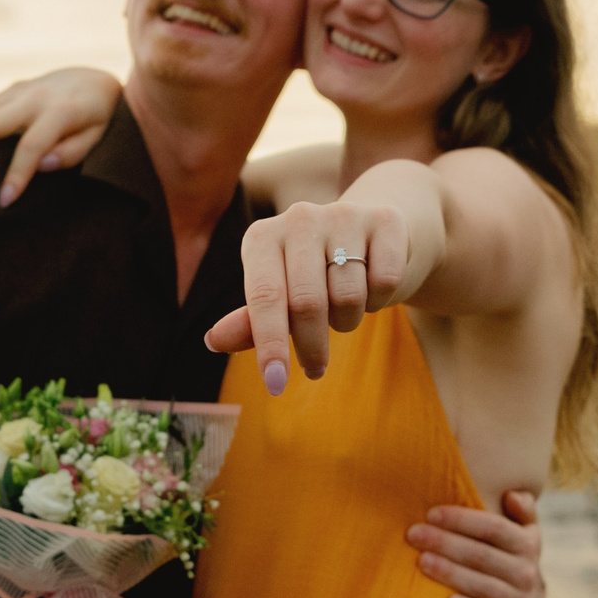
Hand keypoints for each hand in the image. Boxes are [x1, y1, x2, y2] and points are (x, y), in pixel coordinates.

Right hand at [0, 68, 122, 207]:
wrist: (96, 80)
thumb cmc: (102, 118)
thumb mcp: (101, 136)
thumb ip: (74, 151)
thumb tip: (41, 165)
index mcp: (61, 111)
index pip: (34, 145)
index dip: (18, 173)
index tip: (3, 200)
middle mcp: (35, 97)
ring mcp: (19, 91)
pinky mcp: (9, 92)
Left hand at [206, 200, 407, 392]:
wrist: (373, 235)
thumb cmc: (315, 275)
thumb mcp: (279, 296)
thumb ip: (250, 321)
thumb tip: (212, 342)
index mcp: (262, 237)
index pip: (265, 297)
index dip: (271, 343)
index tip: (275, 383)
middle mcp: (299, 218)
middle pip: (308, 302)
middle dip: (312, 347)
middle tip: (314, 367)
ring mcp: (344, 214)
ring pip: (349, 297)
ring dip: (348, 321)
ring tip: (343, 311)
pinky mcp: (385, 220)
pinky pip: (384, 282)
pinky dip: (380, 300)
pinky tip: (371, 288)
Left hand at [412, 489, 544, 597]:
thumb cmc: (506, 563)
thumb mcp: (520, 536)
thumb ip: (520, 512)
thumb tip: (513, 494)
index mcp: (530, 544)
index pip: (494, 528)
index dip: (462, 519)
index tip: (430, 514)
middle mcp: (530, 573)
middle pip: (483, 555)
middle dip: (446, 543)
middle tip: (414, 534)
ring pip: (484, 586)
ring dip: (451, 573)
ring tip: (421, 562)